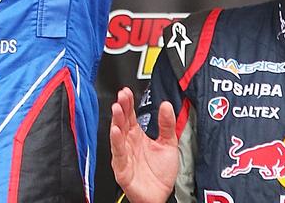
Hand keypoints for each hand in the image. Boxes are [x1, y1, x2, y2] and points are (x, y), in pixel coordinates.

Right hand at [109, 87, 178, 202]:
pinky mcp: (121, 167)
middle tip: (121, 96)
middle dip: (121, 108)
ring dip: (116, 121)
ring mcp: (123, 154)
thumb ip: (167, 125)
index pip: (130, 115)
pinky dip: (116, 141)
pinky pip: (117, 152)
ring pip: (117, 134)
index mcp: (137, 135)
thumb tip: (166, 105)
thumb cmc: (161, 173)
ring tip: (117, 108)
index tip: (127, 91)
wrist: (161, 196)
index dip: (128, 103)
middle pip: (122, 121)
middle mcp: (128, 142)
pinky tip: (116, 131)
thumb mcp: (168, 145)